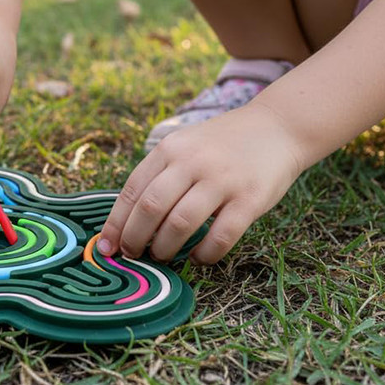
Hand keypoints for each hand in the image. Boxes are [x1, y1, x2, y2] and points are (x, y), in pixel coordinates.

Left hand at [97, 101, 305, 264]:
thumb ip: (160, 175)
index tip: (107, 247)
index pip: (132, 190)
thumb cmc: (222, 145)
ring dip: (165, 248)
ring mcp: (222, 180)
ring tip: (163, 256)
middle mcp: (192, 162)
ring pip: (180, 224)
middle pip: (151, 208)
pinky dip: (204, 254)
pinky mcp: (250, 199)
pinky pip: (220, 236)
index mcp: (170, 149)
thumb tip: (128, 222)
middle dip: (135, 239)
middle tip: (133, 255)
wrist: (277, 127)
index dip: (116, 223)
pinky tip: (198, 257)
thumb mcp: (184, 146)